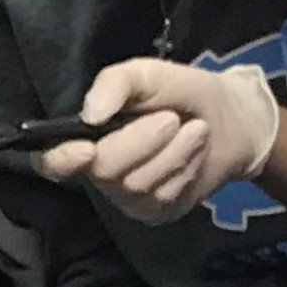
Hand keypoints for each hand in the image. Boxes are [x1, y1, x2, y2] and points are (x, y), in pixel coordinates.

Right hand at [38, 57, 281, 224]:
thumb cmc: (183, 93)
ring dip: (173, 152)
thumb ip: (116, 83)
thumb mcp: (149, 74)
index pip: (52, 161)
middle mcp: (99, 171)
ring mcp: (127, 197)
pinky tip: (195, 152)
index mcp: (87, 137)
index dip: (61, 160)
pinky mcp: (156, 212)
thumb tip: (90, 114)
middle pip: (104, 169)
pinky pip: (163, 197)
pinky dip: (185, 168)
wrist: (234, 119)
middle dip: (142, 141)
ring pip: (138, 184)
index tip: (87, 149)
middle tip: (172, 119)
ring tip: (193, 131)